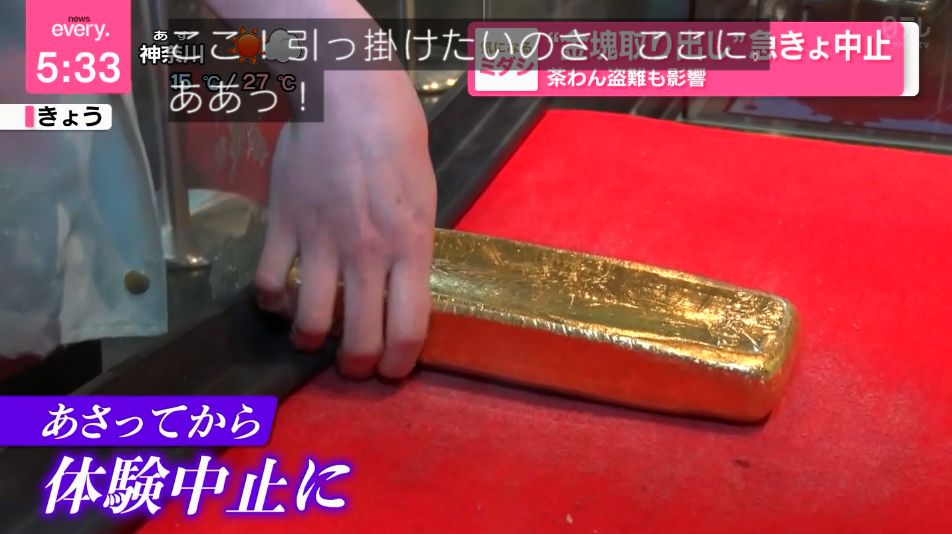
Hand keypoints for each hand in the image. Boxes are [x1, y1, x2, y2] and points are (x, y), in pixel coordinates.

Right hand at [255, 69, 436, 379]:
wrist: (347, 92)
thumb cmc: (398, 135)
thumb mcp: (424, 195)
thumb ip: (412, 245)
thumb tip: (402, 280)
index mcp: (411, 246)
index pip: (409, 328)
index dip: (400, 362)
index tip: (392, 370)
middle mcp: (367, 254)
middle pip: (359, 338)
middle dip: (357, 366)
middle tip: (354, 366)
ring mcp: (321, 241)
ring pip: (309, 321)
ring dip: (309, 340)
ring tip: (310, 339)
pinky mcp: (283, 224)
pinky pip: (269, 281)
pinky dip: (271, 300)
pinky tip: (278, 298)